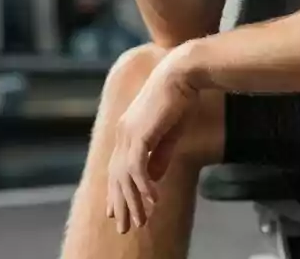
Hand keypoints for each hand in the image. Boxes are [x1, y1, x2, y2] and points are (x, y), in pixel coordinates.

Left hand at [106, 51, 197, 233]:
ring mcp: (128, 134)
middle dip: (121, 204)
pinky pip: (138, 169)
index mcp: (128, 130)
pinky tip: (153, 201)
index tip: (117, 211)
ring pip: (125, 177)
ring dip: (133, 201)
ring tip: (141, 221)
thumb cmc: (180, 97)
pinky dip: (144, 187)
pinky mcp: (139, 135)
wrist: (182, 73)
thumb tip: (153, 178)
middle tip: (125, 227)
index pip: (117, 167)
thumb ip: (160, 155)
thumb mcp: (170, 132)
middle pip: (117, 176)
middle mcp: (123, 133)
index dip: (117, 191)